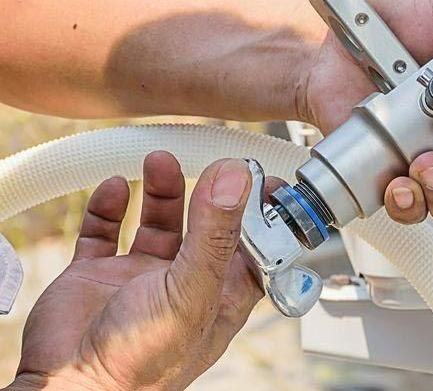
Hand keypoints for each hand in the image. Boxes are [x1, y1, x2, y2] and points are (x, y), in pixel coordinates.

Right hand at [9, 153, 261, 390]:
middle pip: (204, 227)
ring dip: (161, 190)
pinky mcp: (96, 276)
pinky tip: (117, 187)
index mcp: (218, 297)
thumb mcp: (192, 290)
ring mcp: (137, 280)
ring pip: (157, 223)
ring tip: (160, 161)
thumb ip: (215, 232)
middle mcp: (182, 286)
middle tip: (214, 161)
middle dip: (208, 193)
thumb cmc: (141, 361)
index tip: (264, 177)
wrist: (70, 384)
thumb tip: (236, 176)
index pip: (253, 248)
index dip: (259, 215)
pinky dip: (109, 206)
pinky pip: (104, 232)